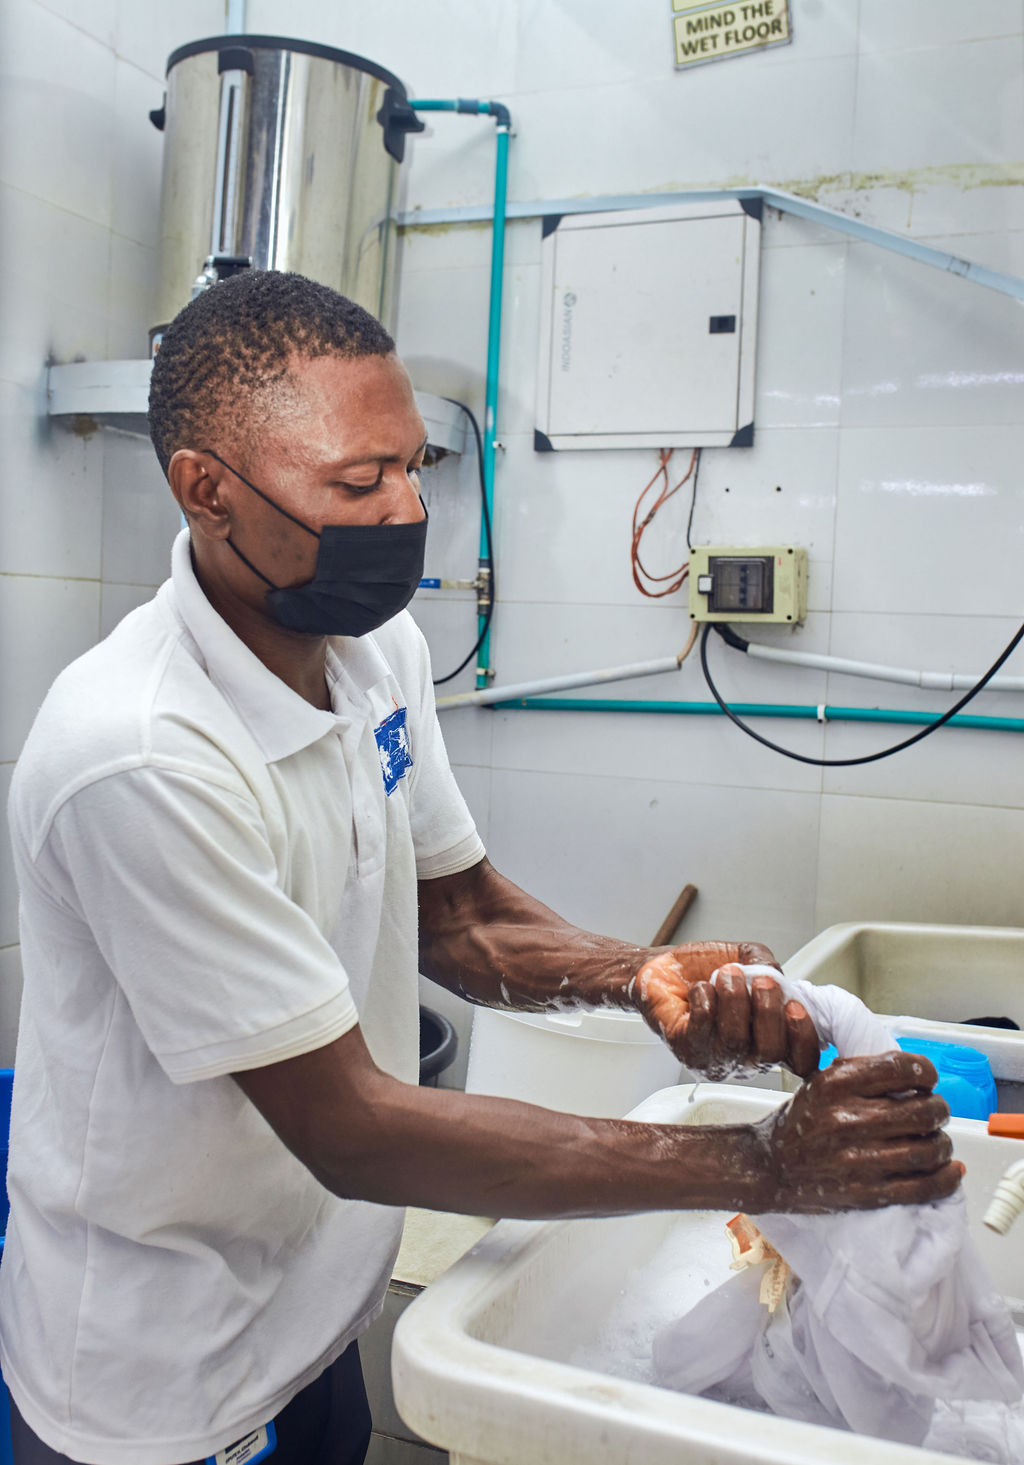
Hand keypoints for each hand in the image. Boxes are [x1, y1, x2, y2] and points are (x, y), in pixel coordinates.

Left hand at [634, 949, 818, 1079]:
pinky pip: (703, 1026)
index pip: (800, 1061)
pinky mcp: (686, 1049)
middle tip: (758, 981)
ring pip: (735, 1040)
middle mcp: (745, 1057)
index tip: (794, 1007)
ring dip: (733, 997)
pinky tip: (700, 989)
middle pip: (771, 1053)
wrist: (663, 968)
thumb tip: (775, 975)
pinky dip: (705, 996)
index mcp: (767, 1039)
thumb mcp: (746, 957)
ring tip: (724, 975)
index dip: (804, 1039)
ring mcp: (715, 1058)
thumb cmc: (704, 969)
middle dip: (768, 1010)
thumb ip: (768, 965)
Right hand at [751, 1051, 962, 1212]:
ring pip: (928, 1149)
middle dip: (939, 1109)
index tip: (928, 1078)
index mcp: (835, 1084)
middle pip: (923, 1110)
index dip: (926, 1071)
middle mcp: (848, 1119)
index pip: (901, 1068)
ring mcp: (859, 1159)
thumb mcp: (820, 1084)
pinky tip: (950, 1170)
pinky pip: (923, 1187)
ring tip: (937, 1140)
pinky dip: (946, 1178)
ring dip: (943, 1143)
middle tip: (935, 1111)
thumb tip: (912, 1074)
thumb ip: (861, 1075)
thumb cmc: (799, 1123)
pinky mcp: (867, 1193)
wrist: (769, 1168)